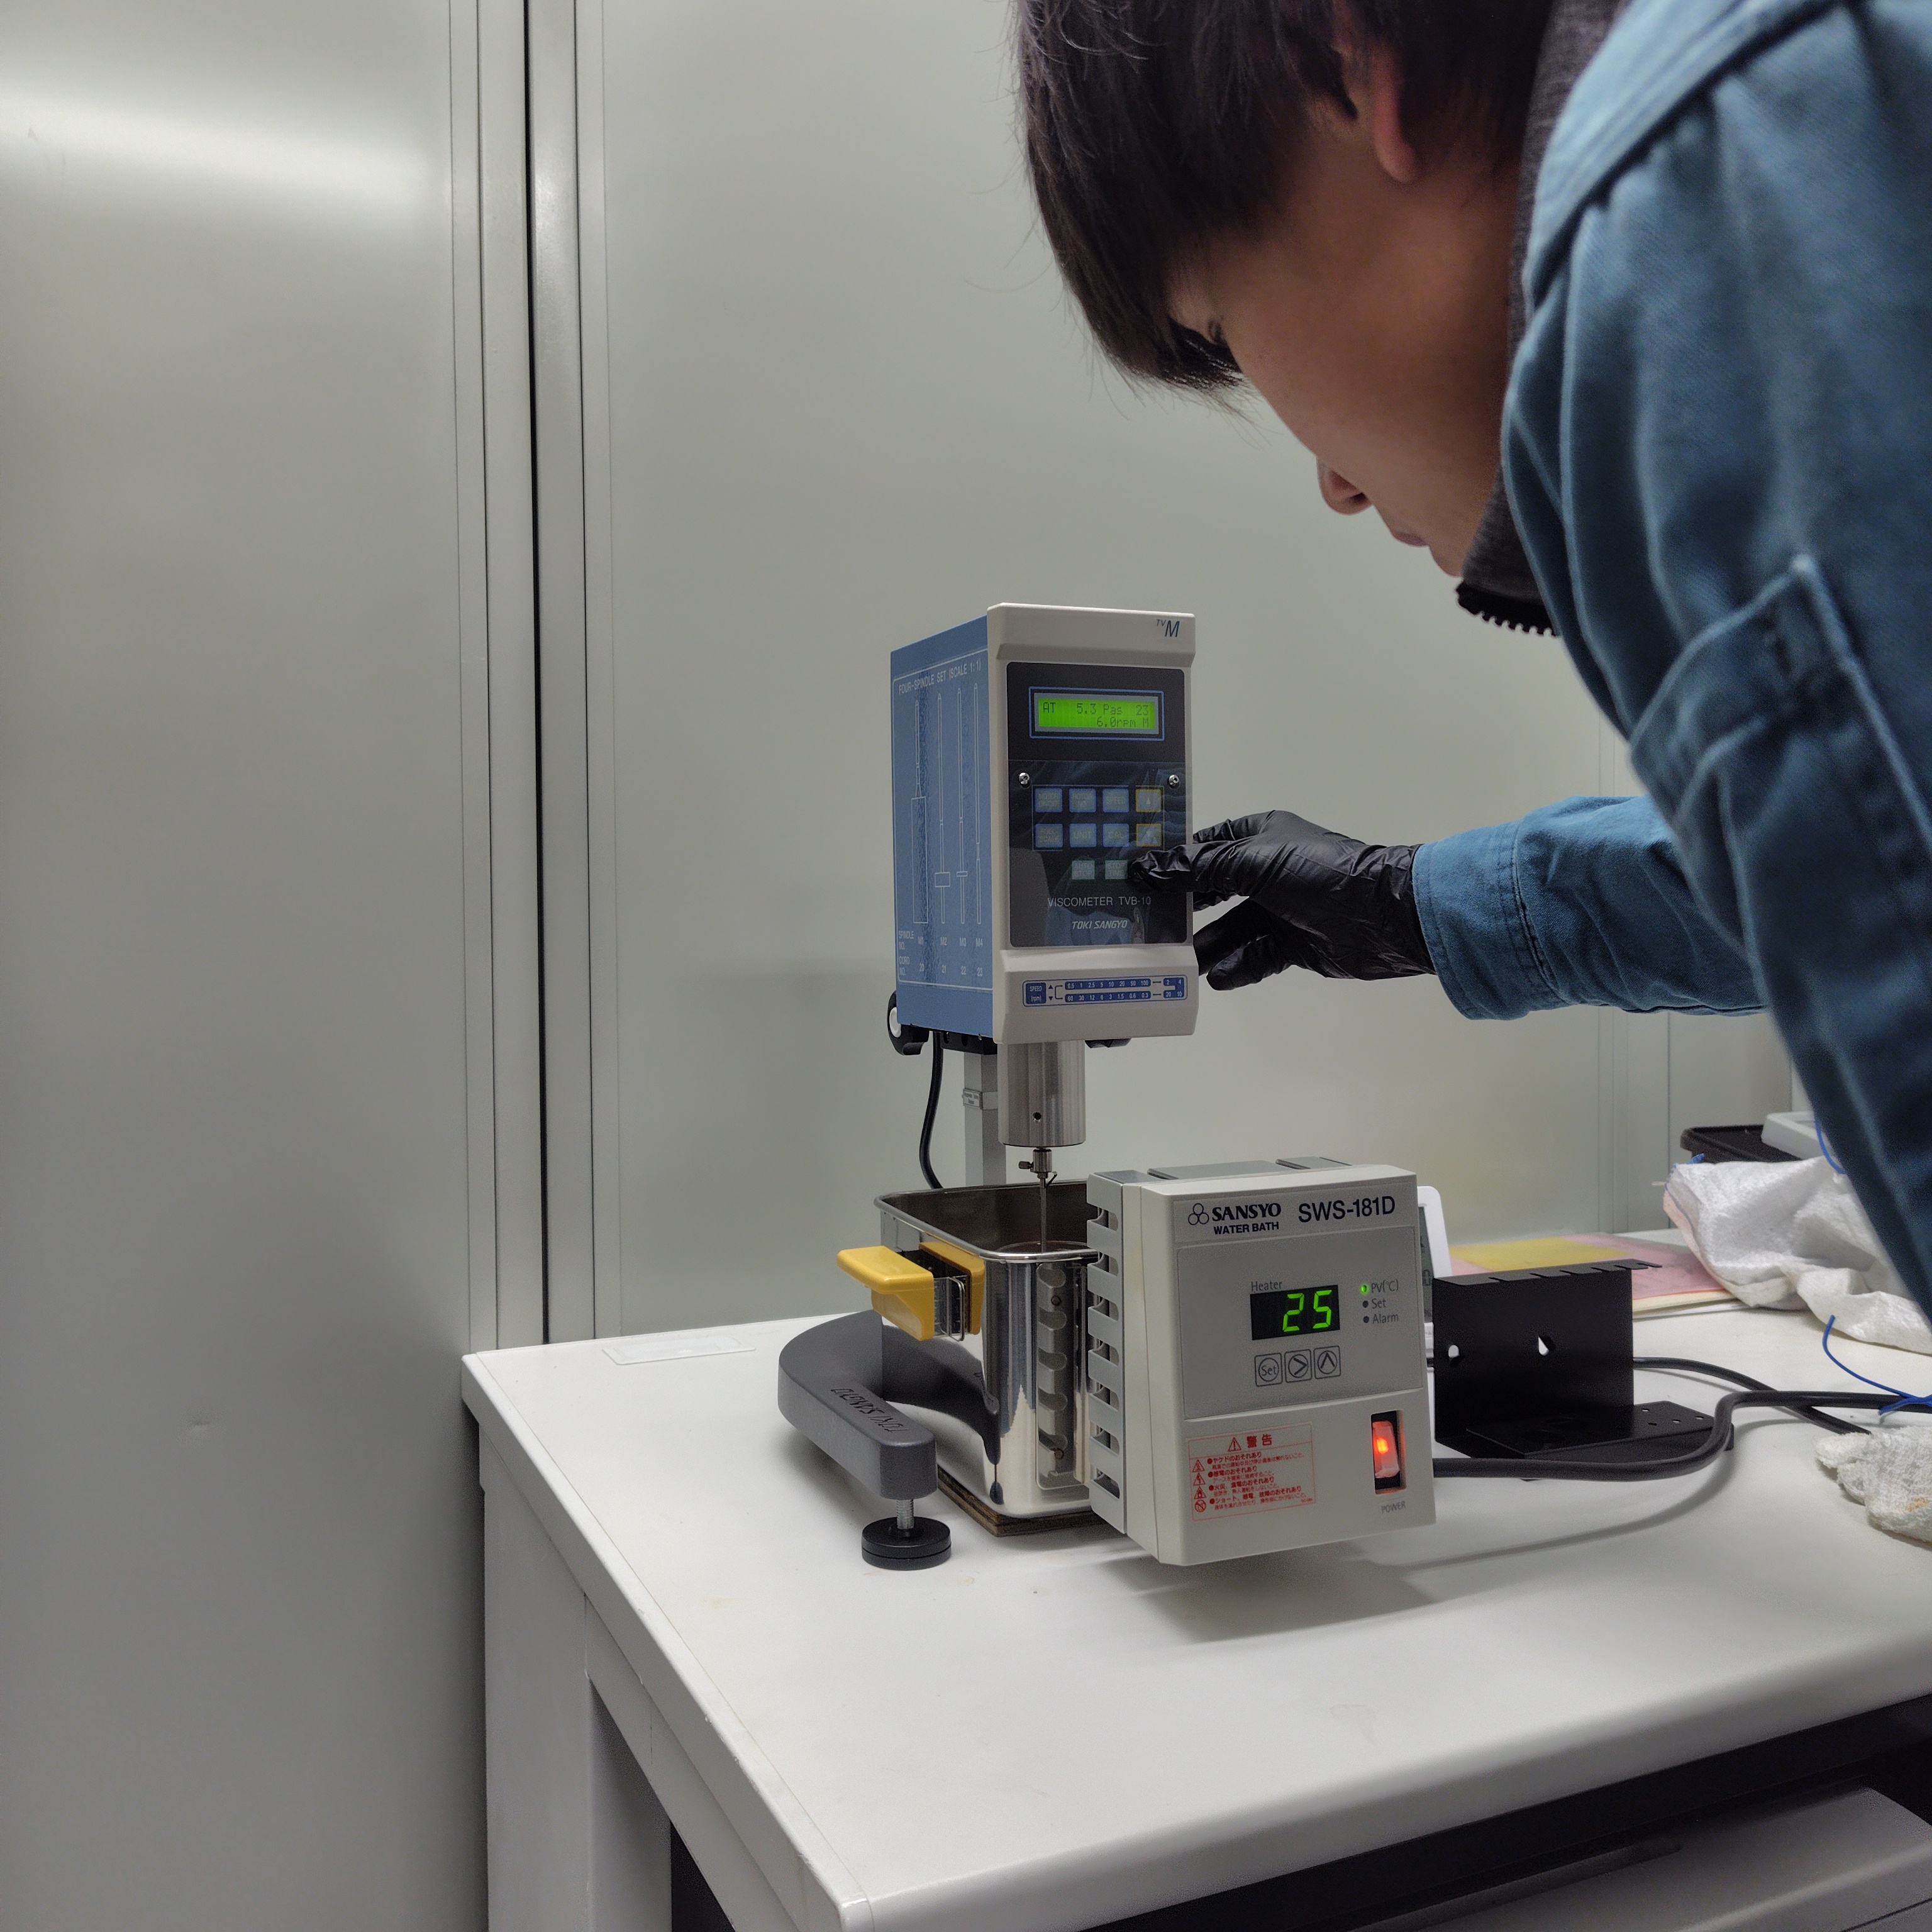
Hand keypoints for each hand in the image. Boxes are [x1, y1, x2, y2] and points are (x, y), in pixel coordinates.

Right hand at [1130, 810, 1432, 989]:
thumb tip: (1147, 866)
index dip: (1175, 863)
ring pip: (1232, 929)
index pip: (1206, 847)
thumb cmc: (1320, 873)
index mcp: (1260, 838)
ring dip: (1208, 946)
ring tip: (1179, 965)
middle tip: (1151, 930)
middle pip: (1214, 891)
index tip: (1140, 883)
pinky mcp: (1294, 945)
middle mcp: (1268, 871)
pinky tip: (1217, 978)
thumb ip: (1199, 867)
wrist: (1384, 915)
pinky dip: (1237, 967)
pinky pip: (1256, 957)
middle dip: (1186, 911)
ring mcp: (1281, 910)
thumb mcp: (1253, 862)